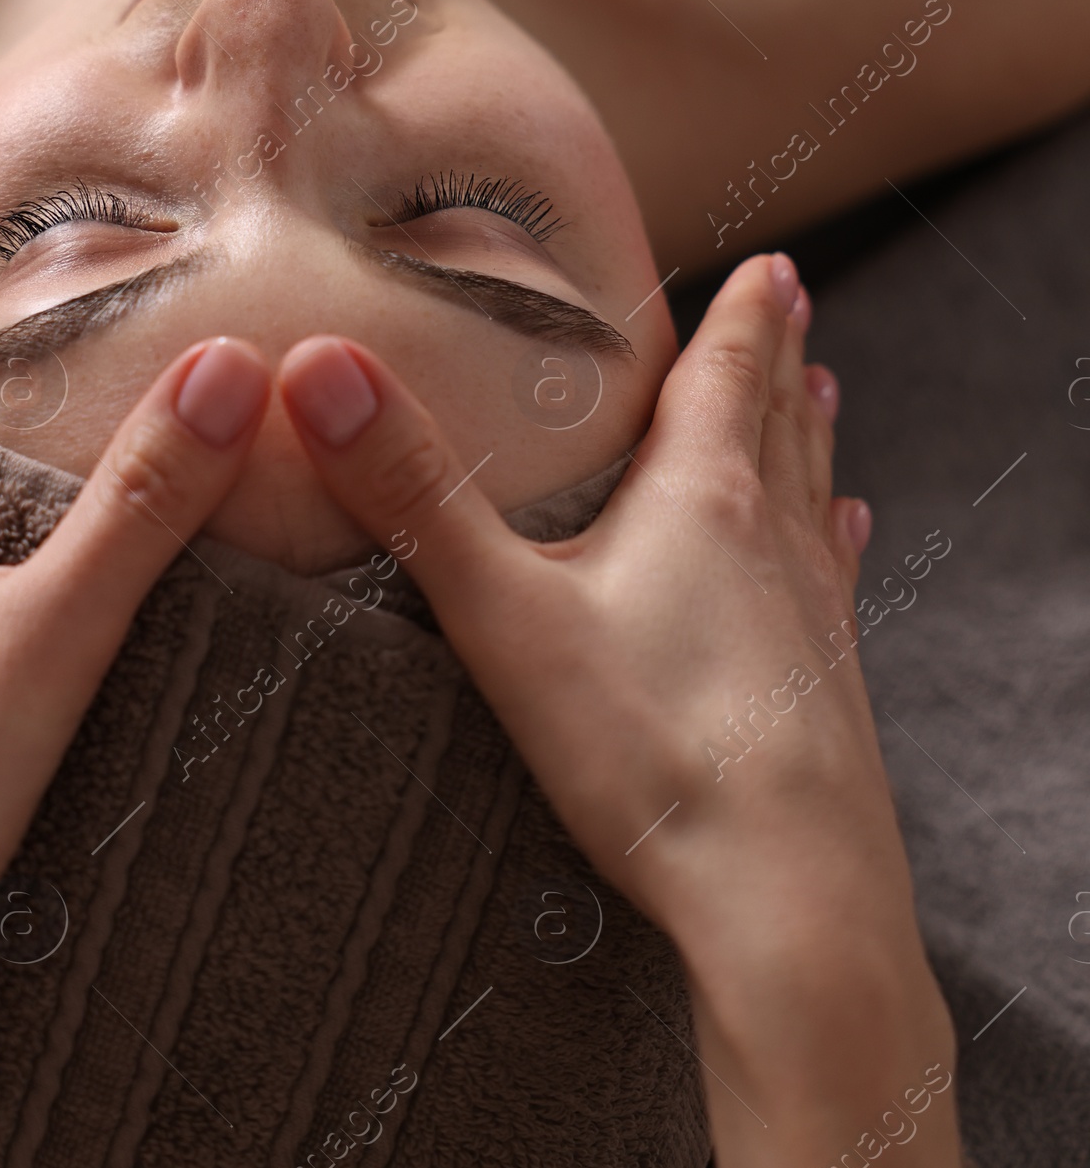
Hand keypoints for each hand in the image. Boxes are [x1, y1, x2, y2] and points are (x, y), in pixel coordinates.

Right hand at [276, 255, 909, 980]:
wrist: (793, 903)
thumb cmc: (654, 752)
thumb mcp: (506, 615)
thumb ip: (412, 495)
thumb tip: (318, 368)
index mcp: (705, 502)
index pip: (726, 378)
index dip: (742, 316)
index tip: (768, 264)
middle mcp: (776, 545)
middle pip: (781, 424)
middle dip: (779, 357)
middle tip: (794, 302)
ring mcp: (815, 623)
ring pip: (816, 499)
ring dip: (813, 439)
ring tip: (824, 397)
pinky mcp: (831, 698)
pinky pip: (834, 588)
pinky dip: (834, 545)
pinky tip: (849, 543)